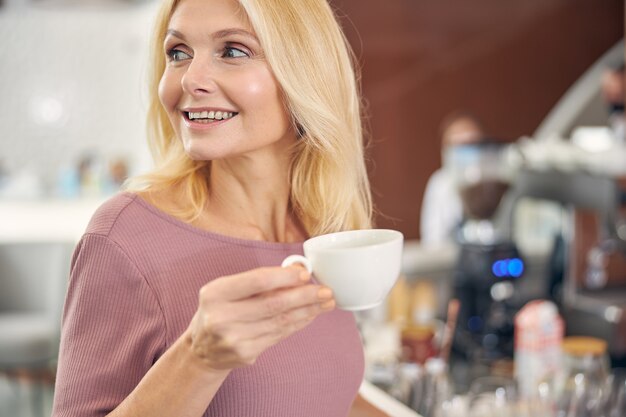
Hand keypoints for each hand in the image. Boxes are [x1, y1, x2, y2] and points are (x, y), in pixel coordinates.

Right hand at [186, 266, 334, 370]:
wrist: (201, 350)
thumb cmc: (220, 310)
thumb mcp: (228, 289)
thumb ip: (259, 280)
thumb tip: (297, 270)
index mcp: (216, 293)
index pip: (257, 281)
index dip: (285, 277)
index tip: (305, 274)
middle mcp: (222, 317)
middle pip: (274, 304)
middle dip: (305, 296)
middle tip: (325, 291)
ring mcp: (234, 339)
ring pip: (280, 321)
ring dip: (308, 311)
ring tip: (325, 302)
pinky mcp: (246, 354)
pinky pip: (279, 335)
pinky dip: (298, 323)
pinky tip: (310, 315)